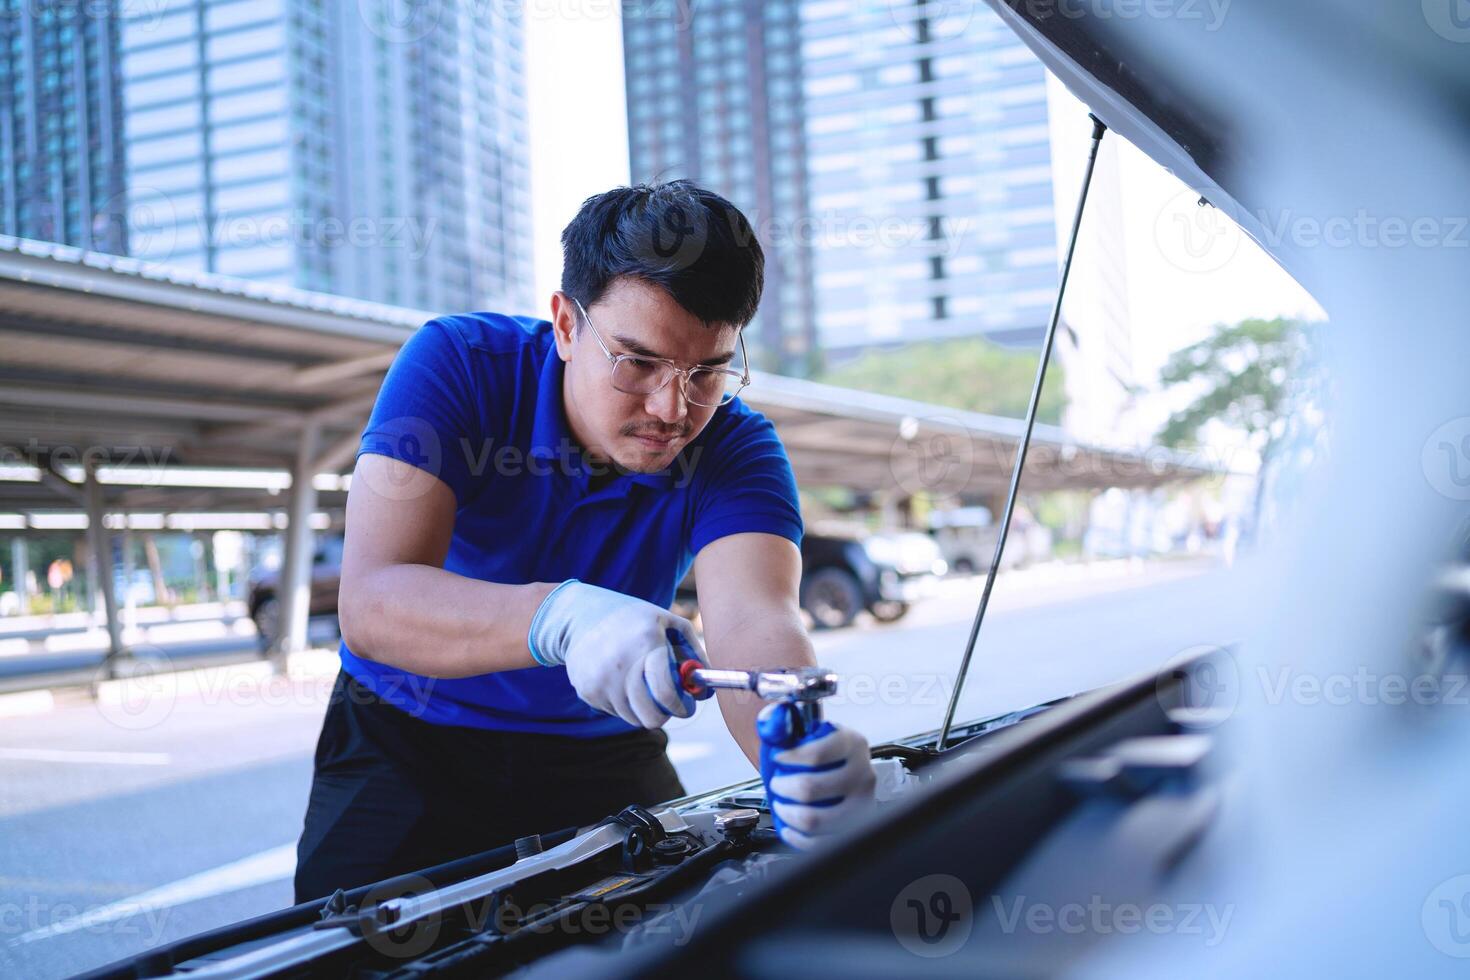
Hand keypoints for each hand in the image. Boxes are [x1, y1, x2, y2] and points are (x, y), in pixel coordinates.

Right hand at [528, 580, 704, 727]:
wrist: (580, 616)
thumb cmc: (633, 619)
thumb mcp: (667, 623)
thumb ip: (693, 652)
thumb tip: (707, 687)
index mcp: (645, 644)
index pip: (666, 693)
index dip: (682, 707)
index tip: (688, 706)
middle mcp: (621, 665)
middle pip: (651, 716)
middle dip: (666, 714)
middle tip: (670, 705)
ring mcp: (601, 681)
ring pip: (634, 718)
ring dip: (644, 708)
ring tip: (641, 684)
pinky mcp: (587, 691)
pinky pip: (615, 711)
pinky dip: (623, 702)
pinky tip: (619, 679)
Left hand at [763, 719, 876, 849]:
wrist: (841, 769)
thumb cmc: (822, 752)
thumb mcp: (808, 730)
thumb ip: (785, 722)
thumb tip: (771, 722)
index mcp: (853, 744)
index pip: (817, 754)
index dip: (789, 758)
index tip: (777, 758)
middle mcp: (863, 774)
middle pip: (810, 788)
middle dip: (782, 787)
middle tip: (777, 784)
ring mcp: (862, 805)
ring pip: (814, 819)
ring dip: (788, 813)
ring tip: (782, 805)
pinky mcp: (856, 829)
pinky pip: (820, 842)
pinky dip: (798, 837)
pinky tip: (790, 825)